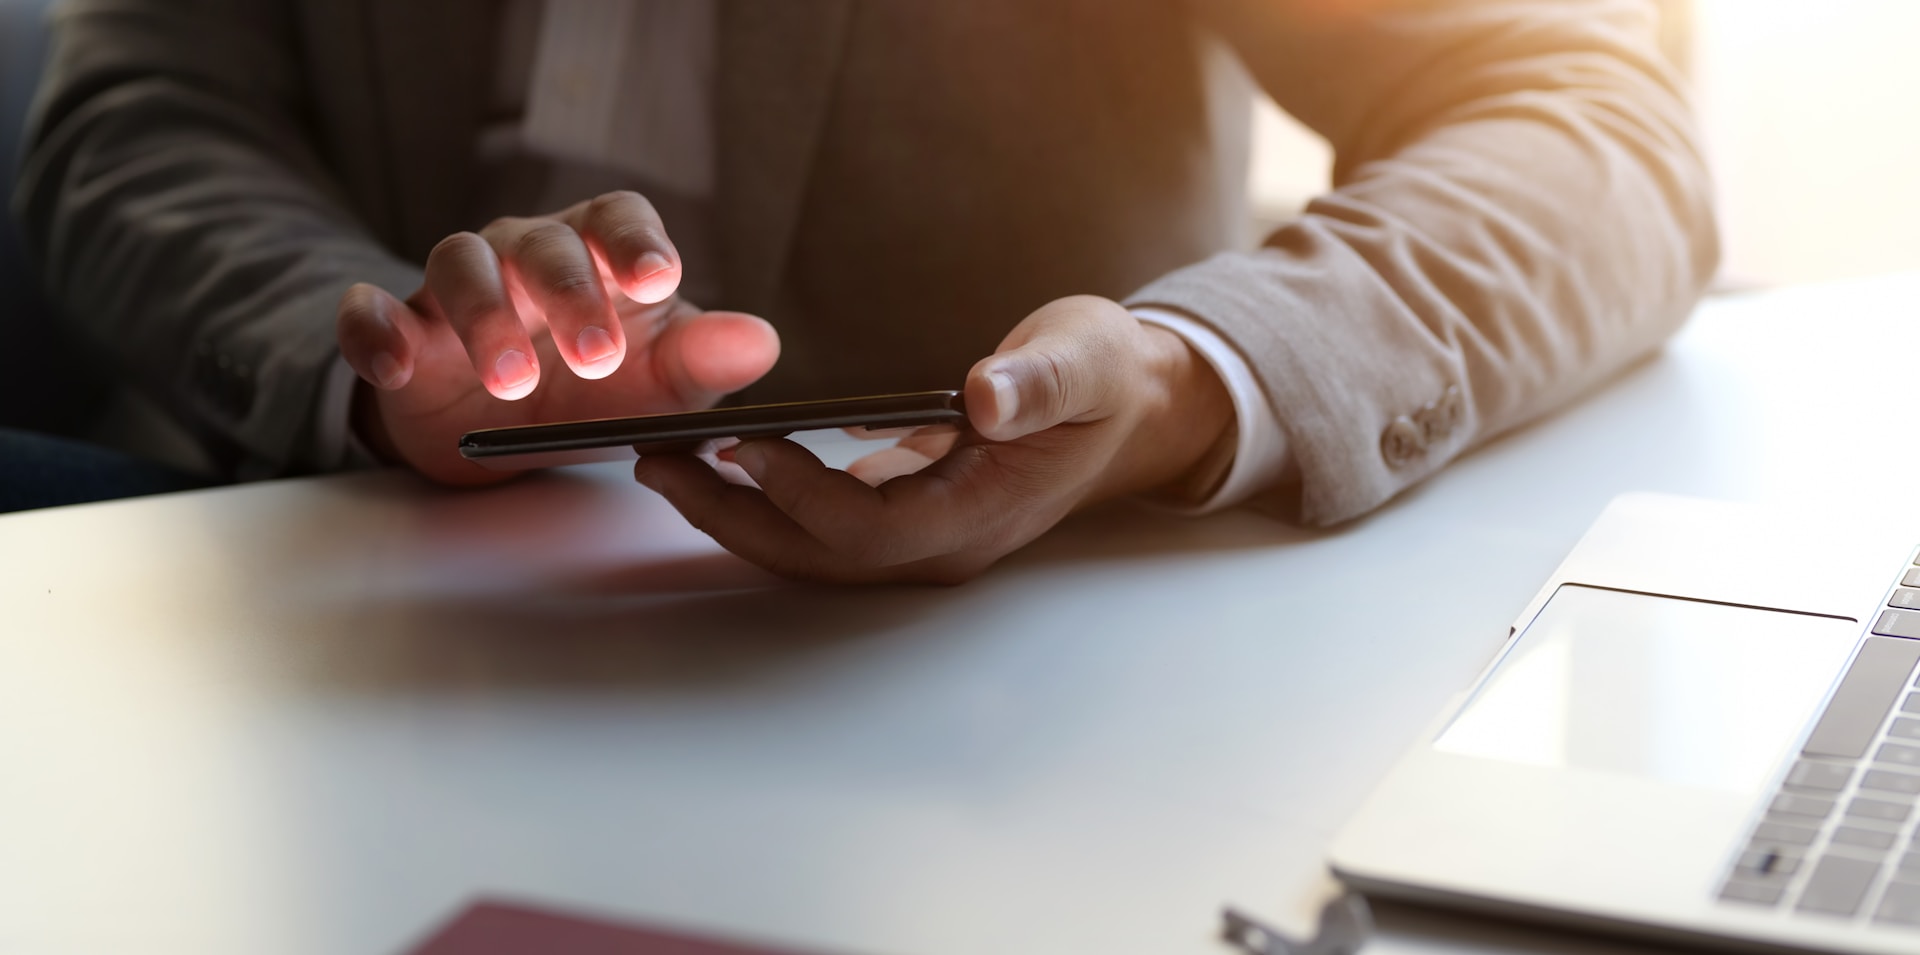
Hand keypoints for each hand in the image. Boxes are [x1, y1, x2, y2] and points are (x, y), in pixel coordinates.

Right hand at [336, 191, 779, 483]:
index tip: (660, 279)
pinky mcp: (399, 329)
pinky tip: (394, 362)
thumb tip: (760, 342)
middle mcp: (525, 253)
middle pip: (542, 246)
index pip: (619, 218)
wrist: (506, 434)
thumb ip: (706, 361)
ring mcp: (456, 286)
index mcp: (598, 252)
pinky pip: (372, 313)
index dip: (636, 242)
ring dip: (484, 318)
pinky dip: (377, 330)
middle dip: (569, 295)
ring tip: (512, 380)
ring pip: (459, 266)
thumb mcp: (661, 384)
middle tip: (596, 358)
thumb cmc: (599, 390)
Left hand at [632, 295, 1232, 583]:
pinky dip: (767, 501)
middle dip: (736, 517)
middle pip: (824, 556)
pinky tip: (722, 461)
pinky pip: (824, 528)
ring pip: (815, 551)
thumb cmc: (1105, 376)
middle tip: (658, 461)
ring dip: (738, 515)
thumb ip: (1039, 382)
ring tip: (665, 463)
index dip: (804, 493)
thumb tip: (984, 396)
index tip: (743, 442)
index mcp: (984, 511)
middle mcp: (947, 543)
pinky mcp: (910, 515)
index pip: (873, 527)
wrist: (1131, 406)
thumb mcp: (1085, 358)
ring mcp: (927, 537)